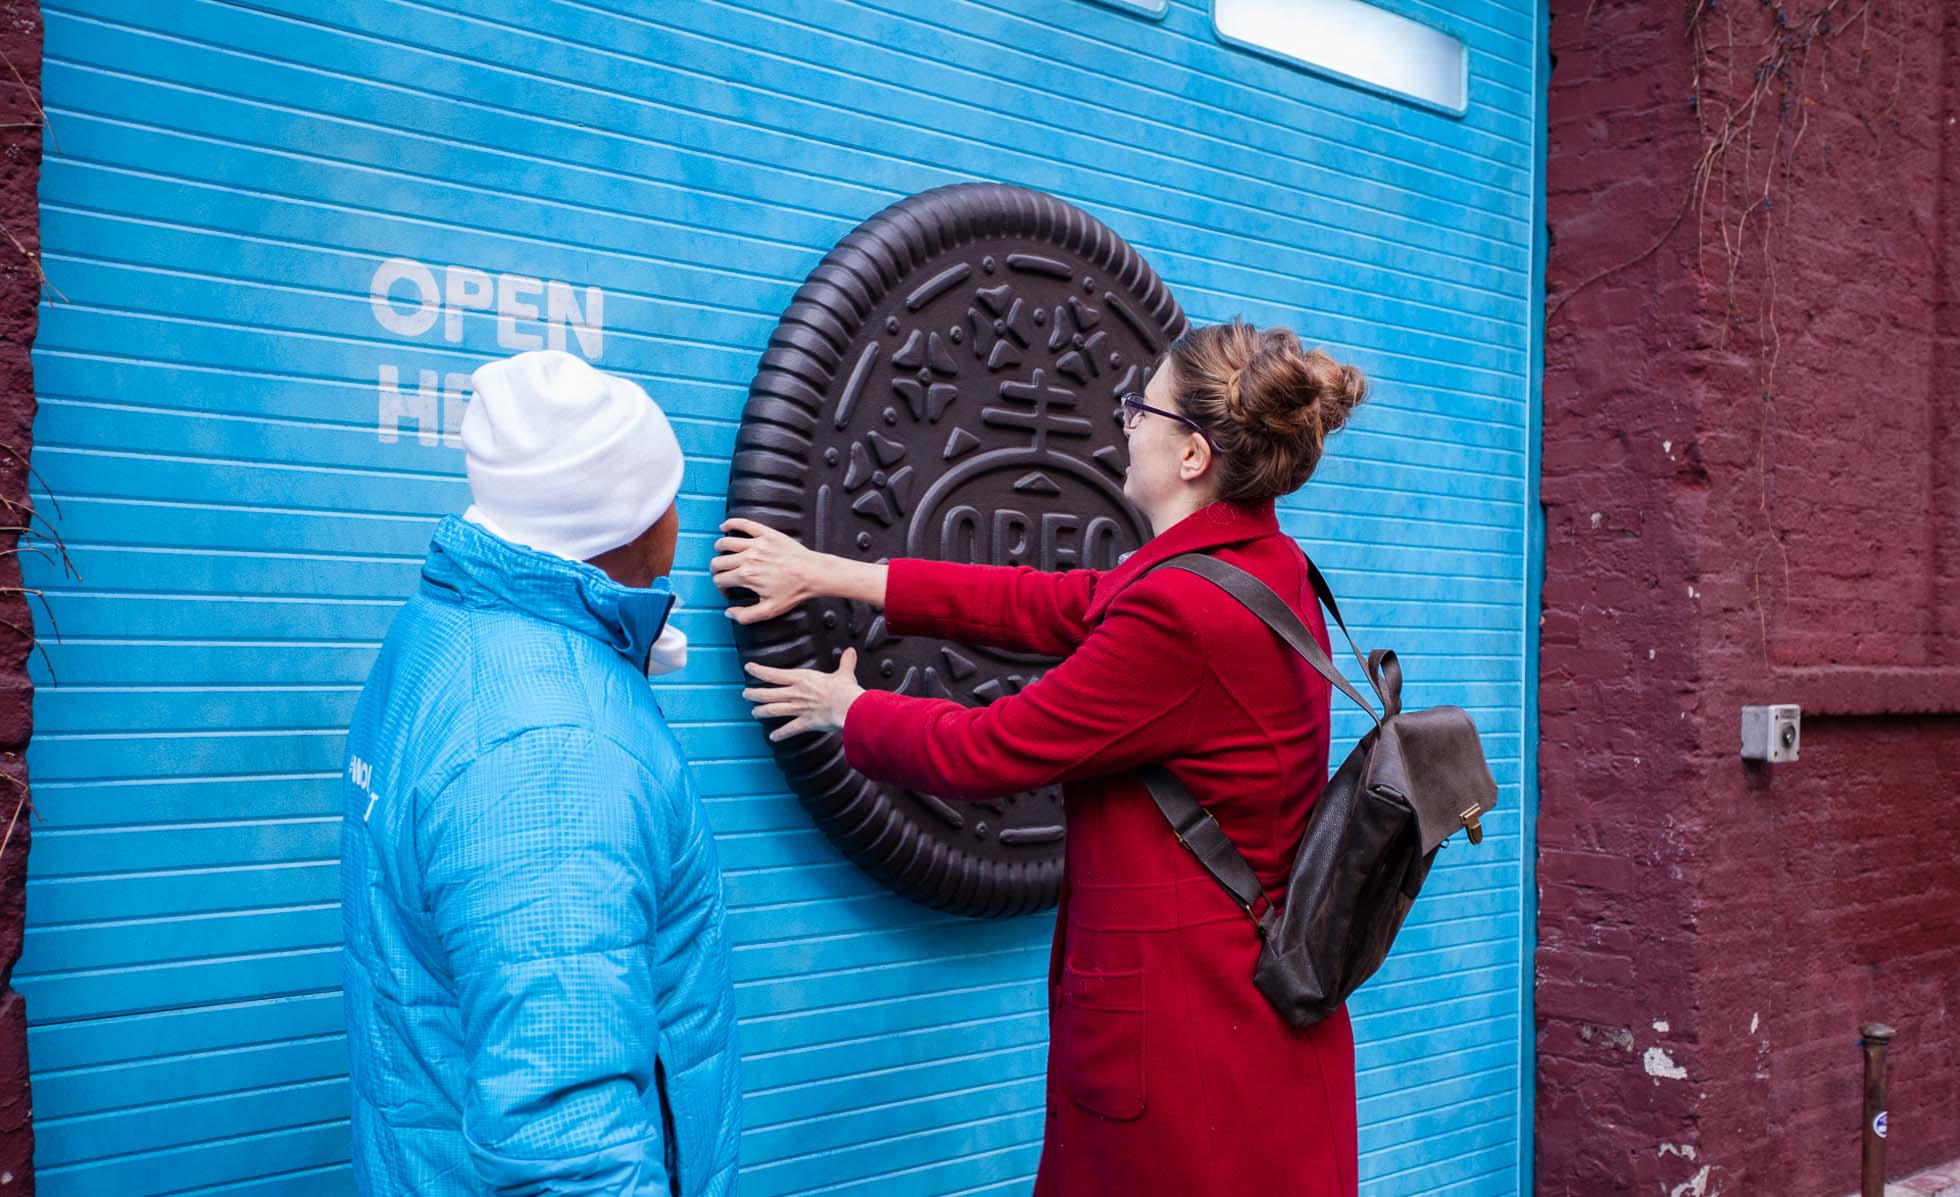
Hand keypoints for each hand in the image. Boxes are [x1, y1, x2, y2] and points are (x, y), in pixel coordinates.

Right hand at [712, 518, 824, 623]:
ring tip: (722, 554)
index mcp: (746, 576)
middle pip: (718, 562)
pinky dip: (731, 523)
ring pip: (725, 543)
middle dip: (717, 571)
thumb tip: (729, 613)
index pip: (720, 580)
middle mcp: (748, 558)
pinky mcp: (766, 534)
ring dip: (719, 550)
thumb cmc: (794, 591)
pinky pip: (743, 524)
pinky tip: (725, 527)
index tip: (728, 590)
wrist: (813, 573)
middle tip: (724, 575)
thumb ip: (746, 615)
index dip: (720, 588)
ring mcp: (756, 544)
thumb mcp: (769, 610)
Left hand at [742, 649, 864, 741]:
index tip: (748, 668)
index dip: (759, 671)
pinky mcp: (805, 723)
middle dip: (754, 694)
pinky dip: (780, 734)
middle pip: (768, 693)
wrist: (848, 706)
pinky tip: (773, 737)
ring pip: (773, 710)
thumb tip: (851, 651)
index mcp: (802, 678)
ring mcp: (799, 709)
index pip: (774, 674)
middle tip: (745, 694)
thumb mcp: (844, 673)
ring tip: (754, 713)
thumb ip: (845, 662)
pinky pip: (789, 729)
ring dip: (761, 712)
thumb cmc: (845, 690)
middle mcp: (796, 693)